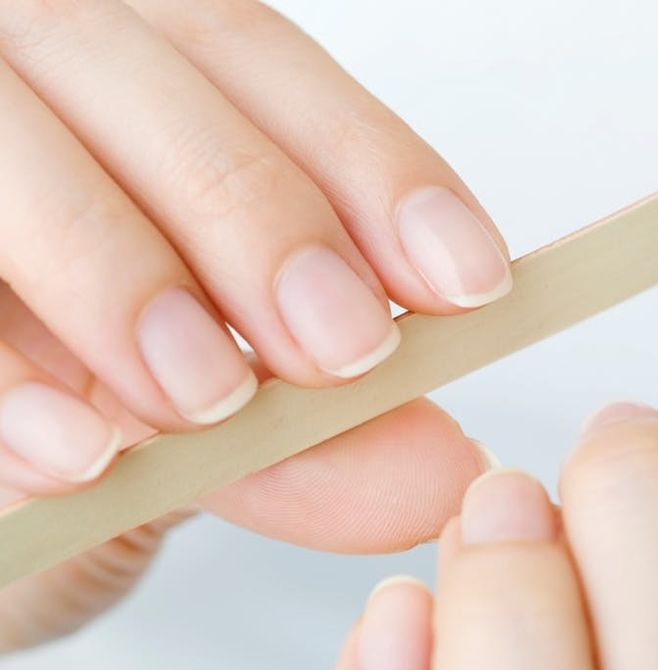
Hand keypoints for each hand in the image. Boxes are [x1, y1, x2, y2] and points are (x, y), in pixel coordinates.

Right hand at [0, 0, 505, 648]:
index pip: (266, 64)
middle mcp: (49, 69)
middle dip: (264, 222)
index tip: (468, 281)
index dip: (377, 168)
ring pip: (26, 153)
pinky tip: (77, 451)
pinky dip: (5, 381)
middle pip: (163, 87)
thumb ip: (316, 438)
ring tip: (207, 400)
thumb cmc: (114, 383)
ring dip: (127, 277)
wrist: (5, 433)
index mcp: (146, 74)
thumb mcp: (223, 406)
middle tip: (343, 349)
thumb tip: (443, 473)